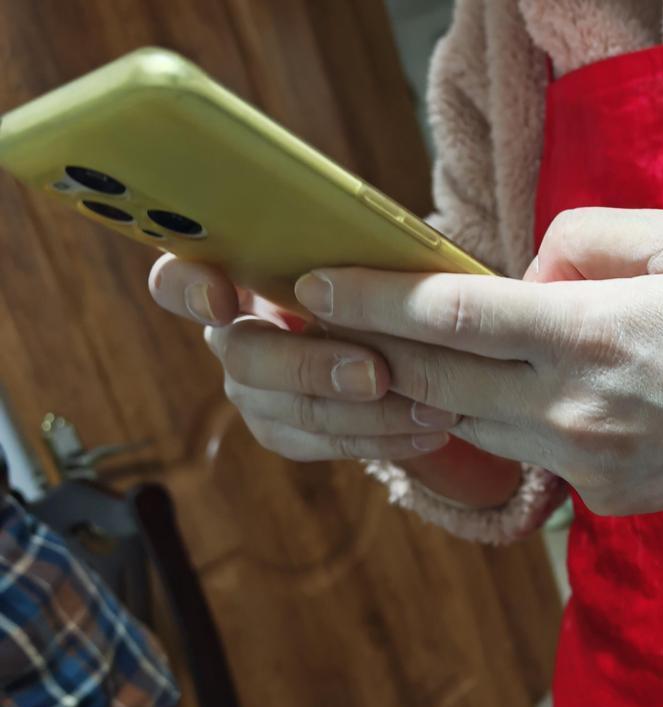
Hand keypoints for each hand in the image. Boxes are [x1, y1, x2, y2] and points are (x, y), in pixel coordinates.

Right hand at [146, 254, 523, 506]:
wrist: (395, 330)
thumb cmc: (372, 275)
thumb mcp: (361, 252)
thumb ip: (349, 252)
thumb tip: (377, 257)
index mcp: (234, 276)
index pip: (178, 281)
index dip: (188, 290)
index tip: (221, 300)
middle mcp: (233, 336)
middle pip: (246, 358)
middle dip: (312, 367)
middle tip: (376, 373)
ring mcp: (254, 391)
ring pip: (292, 412)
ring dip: (367, 414)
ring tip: (432, 410)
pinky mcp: (285, 432)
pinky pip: (325, 445)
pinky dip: (382, 440)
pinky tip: (428, 434)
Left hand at [295, 208, 662, 514]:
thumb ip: (585, 238)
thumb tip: (525, 275)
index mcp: (589, 332)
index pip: (450, 313)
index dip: (373, 297)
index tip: (315, 285)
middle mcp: (572, 406)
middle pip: (434, 381)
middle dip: (369, 352)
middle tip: (323, 328)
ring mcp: (582, 462)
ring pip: (468, 426)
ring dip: (429, 393)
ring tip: (406, 361)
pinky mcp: (596, 498)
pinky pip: (528, 456)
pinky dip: (514, 425)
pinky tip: (536, 401)